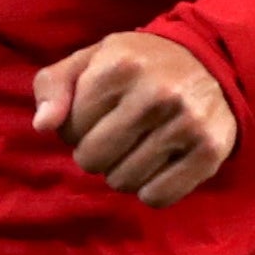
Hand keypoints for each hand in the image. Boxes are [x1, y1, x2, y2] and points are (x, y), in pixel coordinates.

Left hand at [31, 31, 237, 207]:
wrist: (211, 59)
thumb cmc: (138, 62)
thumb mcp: (90, 58)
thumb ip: (53, 84)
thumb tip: (43, 126)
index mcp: (121, 65)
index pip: (70, 128)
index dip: (75, 128)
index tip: (95, 116)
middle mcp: (157, 93)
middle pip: (93, 159)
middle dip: (95, 154)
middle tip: (113, 137)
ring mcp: (187, 123)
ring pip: (123, 181)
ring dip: (121, 172)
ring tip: (135, 148)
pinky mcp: (210, 151)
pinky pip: (158, 197)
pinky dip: (150, 190)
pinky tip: (157, 165)